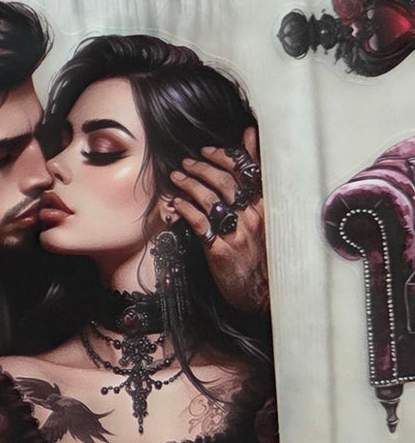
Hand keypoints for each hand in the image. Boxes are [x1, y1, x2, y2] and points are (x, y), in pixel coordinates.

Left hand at [169, 127, 267, 308]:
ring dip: (190, 185)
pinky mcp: (221, 249)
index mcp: (265, 207)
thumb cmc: (263, 254)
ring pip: (210, 200)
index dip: (225, 157)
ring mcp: (237, 233)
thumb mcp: (267, 220)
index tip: (208, 151)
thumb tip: (250, 163)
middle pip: (225, 182)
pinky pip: (200, 224)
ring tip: (177, 178)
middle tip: (187, 163)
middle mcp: (252, 217)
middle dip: (202, 168)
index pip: (246, 172)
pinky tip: (176, 204)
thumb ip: (256, 192)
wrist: (262, 291)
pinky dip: (186, 210)